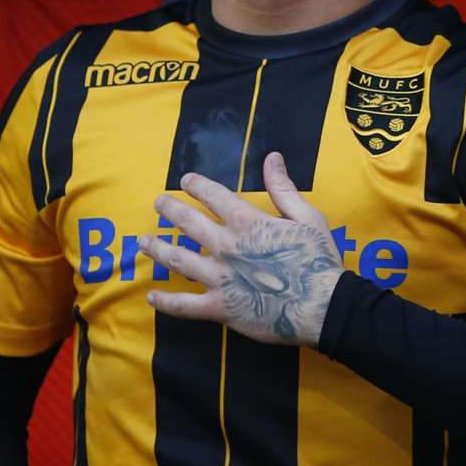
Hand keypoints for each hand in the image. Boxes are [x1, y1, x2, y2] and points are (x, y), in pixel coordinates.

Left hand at [141, 152, 341, 346]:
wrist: (322, 306)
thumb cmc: (318, 260)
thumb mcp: (307, 217)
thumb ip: (283, 188)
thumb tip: (272, 158)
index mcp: (247, 223)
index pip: (213, 196)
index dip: (197, 185)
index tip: (185, 180)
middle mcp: (227, 246)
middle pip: (188, 223)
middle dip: (170, 210)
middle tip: (158, 204)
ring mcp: (220, 278)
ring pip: (178, 260)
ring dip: (158, 249)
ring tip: (143, 242)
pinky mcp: (220, 307)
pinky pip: (184, 305)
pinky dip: (166, 301)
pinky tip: (152, 296)